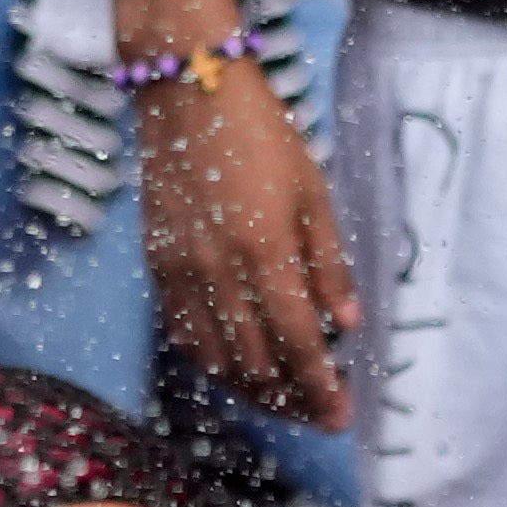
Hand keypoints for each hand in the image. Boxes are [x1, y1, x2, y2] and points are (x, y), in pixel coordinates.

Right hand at [137, 51, 357, 427]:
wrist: (186, 90)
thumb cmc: (260, 133)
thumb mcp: (314, 192)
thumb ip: (330, 264)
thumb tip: (349, 325)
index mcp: (266, 251)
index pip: (300, 343)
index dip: (322, 388)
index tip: (342, 416)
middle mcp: (219, 271)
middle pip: (258, 364)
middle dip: (293, 401)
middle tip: (318, 415)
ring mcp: (182, 271)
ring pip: (218, 360)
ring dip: (254, 392)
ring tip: (284, 402)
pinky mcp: (157, 264)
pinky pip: (184, 335)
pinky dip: (213, 364)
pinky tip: (236, 371)